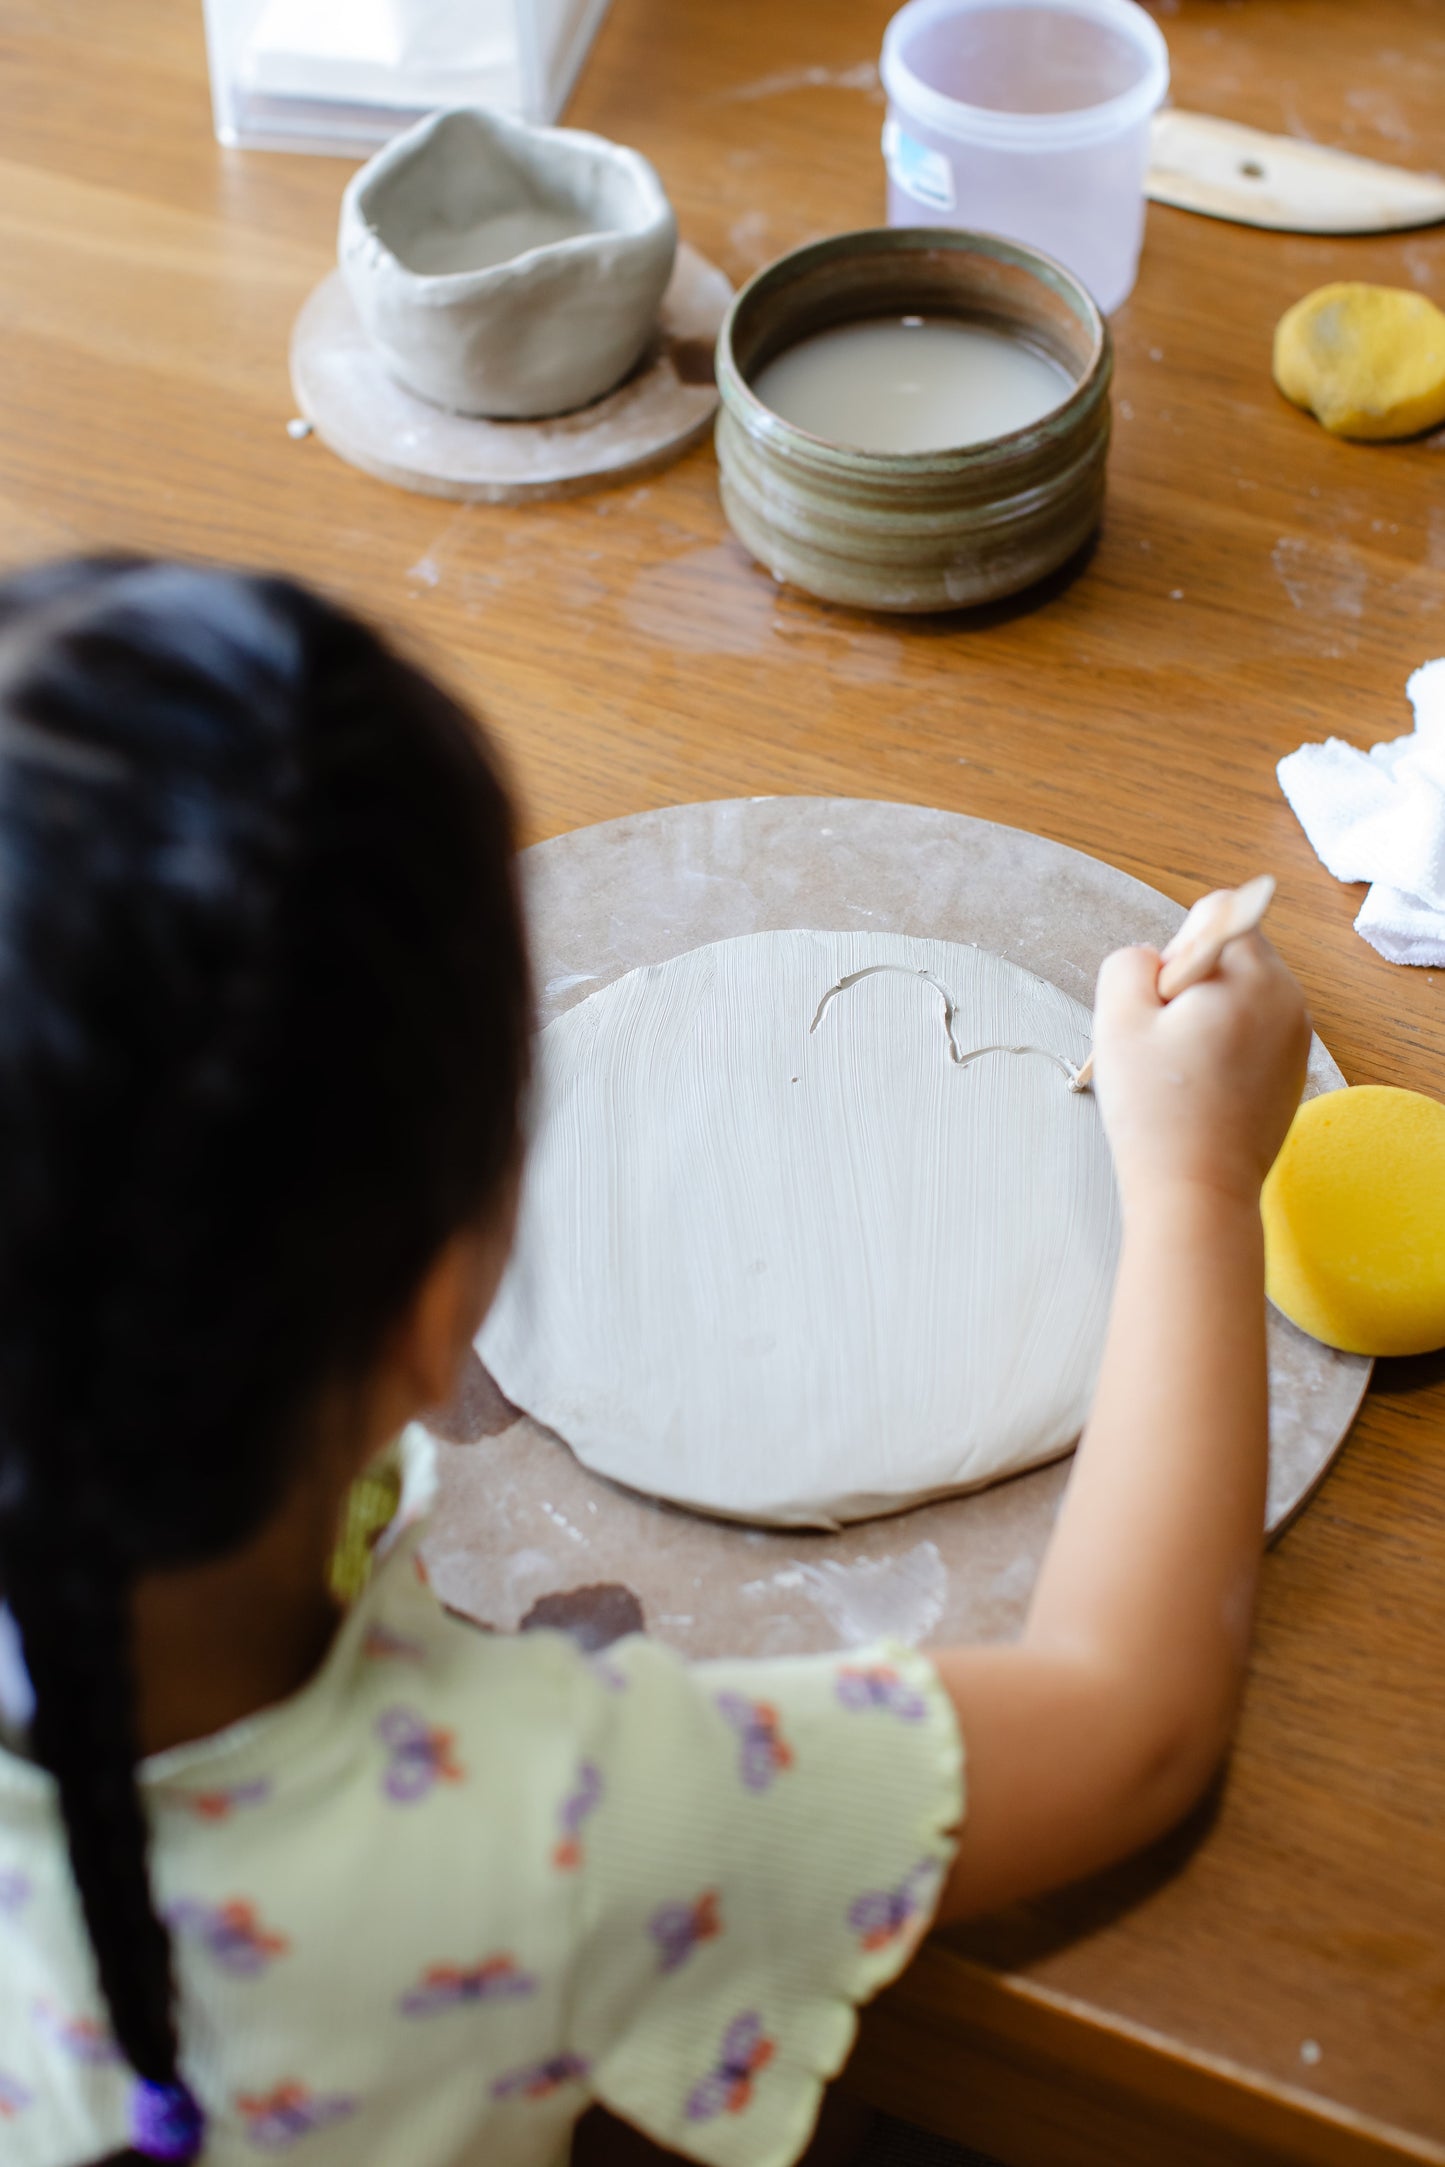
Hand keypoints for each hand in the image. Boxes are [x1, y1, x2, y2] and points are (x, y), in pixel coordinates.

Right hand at [1091, 934, 1310, 1209]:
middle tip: (1163, 1043)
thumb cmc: (1157, 1110)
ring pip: (1238, 996)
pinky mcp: (1291, 1073)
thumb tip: (1153, 961)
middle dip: (1189, 985)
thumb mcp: (1118, 1020)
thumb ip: (1129, 963)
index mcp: (1254, 975)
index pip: (1217, 913)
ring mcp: (1296, 1040)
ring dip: (1202, 1019)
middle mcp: (1289, 999)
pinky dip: (1221, 1050)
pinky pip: (1250, 1035)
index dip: (1175, 951)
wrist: (1196, 1192)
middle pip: (1230, 955)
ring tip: (1179, 1072)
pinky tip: (1199, 1092)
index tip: (1163, 1005)